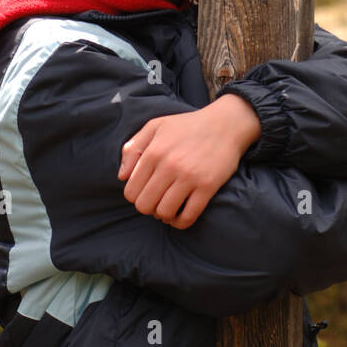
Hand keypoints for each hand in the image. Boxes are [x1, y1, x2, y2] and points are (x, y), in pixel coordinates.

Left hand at [117, 96, 260, 229]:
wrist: (224, 124)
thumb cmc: (186, 126)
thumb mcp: (155, 126)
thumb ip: (132, 148)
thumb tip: (122, 176)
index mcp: (153, 151)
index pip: (131, 191)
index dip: (135, 196)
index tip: (145, 192)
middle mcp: (169, 165)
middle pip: (144, 205)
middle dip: (148, 207)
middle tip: (156, 200)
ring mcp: (189, 177)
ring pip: (164, 213)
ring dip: (164, 215)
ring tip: (168, 206)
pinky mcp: (207, 186)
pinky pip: (188, 216)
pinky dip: (180, 222)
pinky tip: (180, 215)